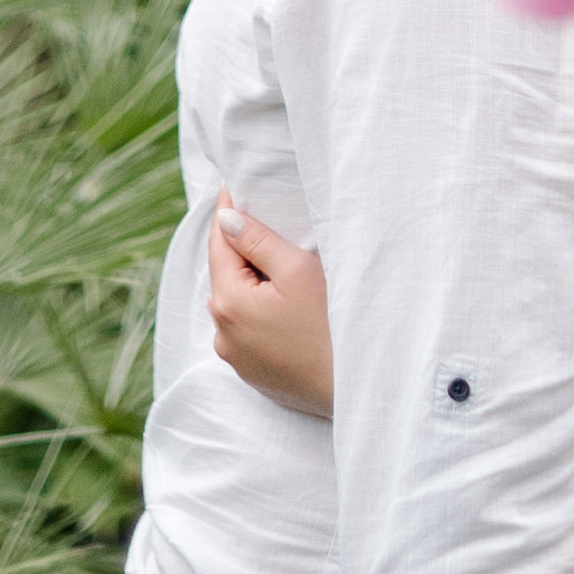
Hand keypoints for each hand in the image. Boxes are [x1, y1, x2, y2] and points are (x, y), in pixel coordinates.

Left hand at [207, 193, 335, 416]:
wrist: (354, 389)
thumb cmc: (330, 326)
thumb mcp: (297, 271)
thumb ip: (258, 241)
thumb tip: (226, 219)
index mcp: (228, 303)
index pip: (219, 243)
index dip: (226, 211)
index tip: (231, 185)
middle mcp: (223, 333)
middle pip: (226, 275)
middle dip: (240, 246)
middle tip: (260, 215)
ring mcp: (236, 358)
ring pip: (235, 303)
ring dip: (249, 281)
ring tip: (276, 260)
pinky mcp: (254, 374)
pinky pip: (247, 330)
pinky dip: (257, 310)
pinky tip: (284, 304)